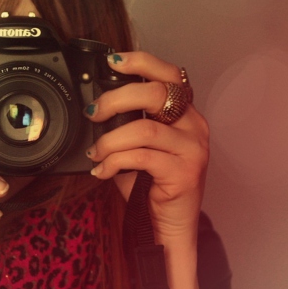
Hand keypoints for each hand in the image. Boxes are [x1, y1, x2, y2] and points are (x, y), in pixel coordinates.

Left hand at [83, 52, 208, 247]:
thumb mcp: (140, 148)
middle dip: (116, 99)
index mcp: (185, 114)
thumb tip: (95, 108)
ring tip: (96, 152)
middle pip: (155, 94)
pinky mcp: (184, 172)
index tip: (113, 62)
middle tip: (93, 113)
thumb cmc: (152, 187)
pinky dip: (115, 162)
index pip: (169, 75)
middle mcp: (194, 126)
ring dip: (110, 139)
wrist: (170, 226)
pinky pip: (141, 157)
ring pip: (144, 129)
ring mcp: (193, 149)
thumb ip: (128, 125)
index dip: (141, 62)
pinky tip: (102, 170)